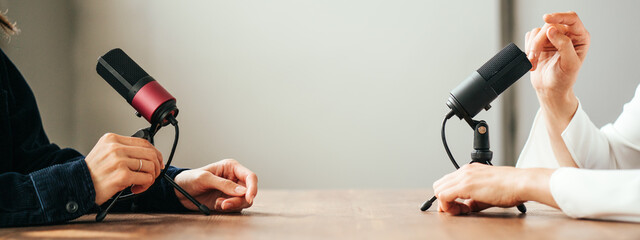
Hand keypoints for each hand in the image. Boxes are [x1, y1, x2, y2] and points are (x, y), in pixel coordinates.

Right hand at [84, 133, 163, 204]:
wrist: (76, 186)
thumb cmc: (92, 173)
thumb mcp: (105, 153)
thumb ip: (123, 150)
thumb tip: (149, 155)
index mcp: (111, 139)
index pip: (143, 142)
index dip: (155, 153)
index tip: (157, 162)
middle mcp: (115, 147)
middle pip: (150, 153)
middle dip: (155, 166)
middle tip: (152, 175)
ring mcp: (118, 161)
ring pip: (150, 166)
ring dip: (150, 178)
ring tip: (141, 184)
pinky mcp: (121, 175)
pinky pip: (146, 178)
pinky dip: (145, 185)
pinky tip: (136, 188)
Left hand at [174, 159, 257, 211]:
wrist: (179, 191)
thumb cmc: (190, 179)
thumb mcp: (205, 178)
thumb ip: (224, 184)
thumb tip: (242, 191)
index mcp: (231, 168)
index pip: (250, 177)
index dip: (252, 187)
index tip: (249, 197)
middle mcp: (234, 179)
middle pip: (249, 191)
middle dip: (240, 199)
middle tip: (226, 204)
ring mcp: (231, 191)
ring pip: (244, 201)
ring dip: (233, 205)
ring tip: (219, 204)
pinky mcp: (227, 201)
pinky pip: (235, 207)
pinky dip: (227, 208)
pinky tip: (216, 204)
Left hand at [432, 163, 556, 214]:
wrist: (521, 183)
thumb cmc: (511, 187)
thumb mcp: (487, 193)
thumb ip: (473, 200)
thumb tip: (466, 207)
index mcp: (469, 171)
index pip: (447, 183)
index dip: (448, 198)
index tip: (459, 207)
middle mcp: (464, 171)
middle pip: (439, 185)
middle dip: (444, 200)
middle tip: (459, 210)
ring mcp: (464, 177)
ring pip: (438, 190)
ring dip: (446, 204)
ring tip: (463, 210)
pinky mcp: (465, 185)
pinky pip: (443, 196)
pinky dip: (448, 206)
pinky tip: (463, 210)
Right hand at [526, 11, 588, 111]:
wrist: (550, 89)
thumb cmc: (563, 79)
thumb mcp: (569, 64)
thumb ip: (564, 45)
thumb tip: (552, 30)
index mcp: (579, 37)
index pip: (571, 18)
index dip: (559, 16)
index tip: (546, 18)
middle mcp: (566, 35)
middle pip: (550, 25)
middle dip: (539, 41)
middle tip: (534, 56)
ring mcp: (552, 38)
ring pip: (538, 31)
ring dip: (532, 47)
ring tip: (534, 62)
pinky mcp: (540, 42)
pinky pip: (530, 36)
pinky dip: (528, 49)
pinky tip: (533, 60)